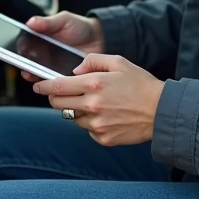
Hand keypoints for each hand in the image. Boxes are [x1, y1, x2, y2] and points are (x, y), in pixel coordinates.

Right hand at [19, 12, 103, 82]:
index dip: (20, 52)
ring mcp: (55, 68)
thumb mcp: (63, 20)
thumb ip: (47, 22)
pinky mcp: (66, 77)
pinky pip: (58, 83)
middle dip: (27, 68)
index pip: (25, 49)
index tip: (18, 55)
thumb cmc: (80, 27)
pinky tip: (53, 83)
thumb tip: (31, 22)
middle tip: (26, 70)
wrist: (101, 38)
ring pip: (42, 76)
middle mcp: (45, 56)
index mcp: (41, 41)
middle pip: (31, 65)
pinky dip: (54, 85)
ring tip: (38, 77)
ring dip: (38, 78)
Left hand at [33, 54, 163, 146]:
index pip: (58, 87)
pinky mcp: (103, 138)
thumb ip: (93, 61)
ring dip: (76, 110)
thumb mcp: (118, 62)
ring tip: (96, 103)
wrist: (161, 111)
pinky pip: (87, 130)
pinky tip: (106, 115)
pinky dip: (91, 123)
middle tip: (63, 94)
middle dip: (55, 98)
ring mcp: (97, 124)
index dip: (43, 86)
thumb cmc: (141, 84)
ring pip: (73, 118)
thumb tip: (75, 71)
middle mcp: (92, 106)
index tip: (38, 85)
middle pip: (59, 105)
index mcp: (94, 84)